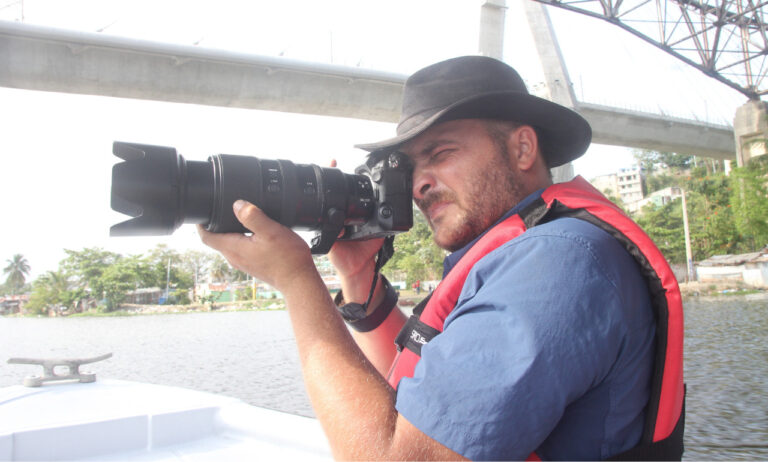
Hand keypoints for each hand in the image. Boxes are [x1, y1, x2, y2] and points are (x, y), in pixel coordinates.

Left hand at [198, 200, 314, 290]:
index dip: (201, 225)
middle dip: (216, 226)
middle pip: (217, 241)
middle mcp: (235, 258)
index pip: (207, 237)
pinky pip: (241, 250)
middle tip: (221, 211)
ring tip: (239, 219)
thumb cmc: (287, 258)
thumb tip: (237, 204)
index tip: (202, 213)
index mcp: (234, 248)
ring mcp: (244, 264)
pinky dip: (242, 240)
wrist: (299, 281)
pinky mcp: (253, 266)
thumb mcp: (270, 231)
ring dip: (231, 233)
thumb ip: (252, 216)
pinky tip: (255, 235)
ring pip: (230, 245)